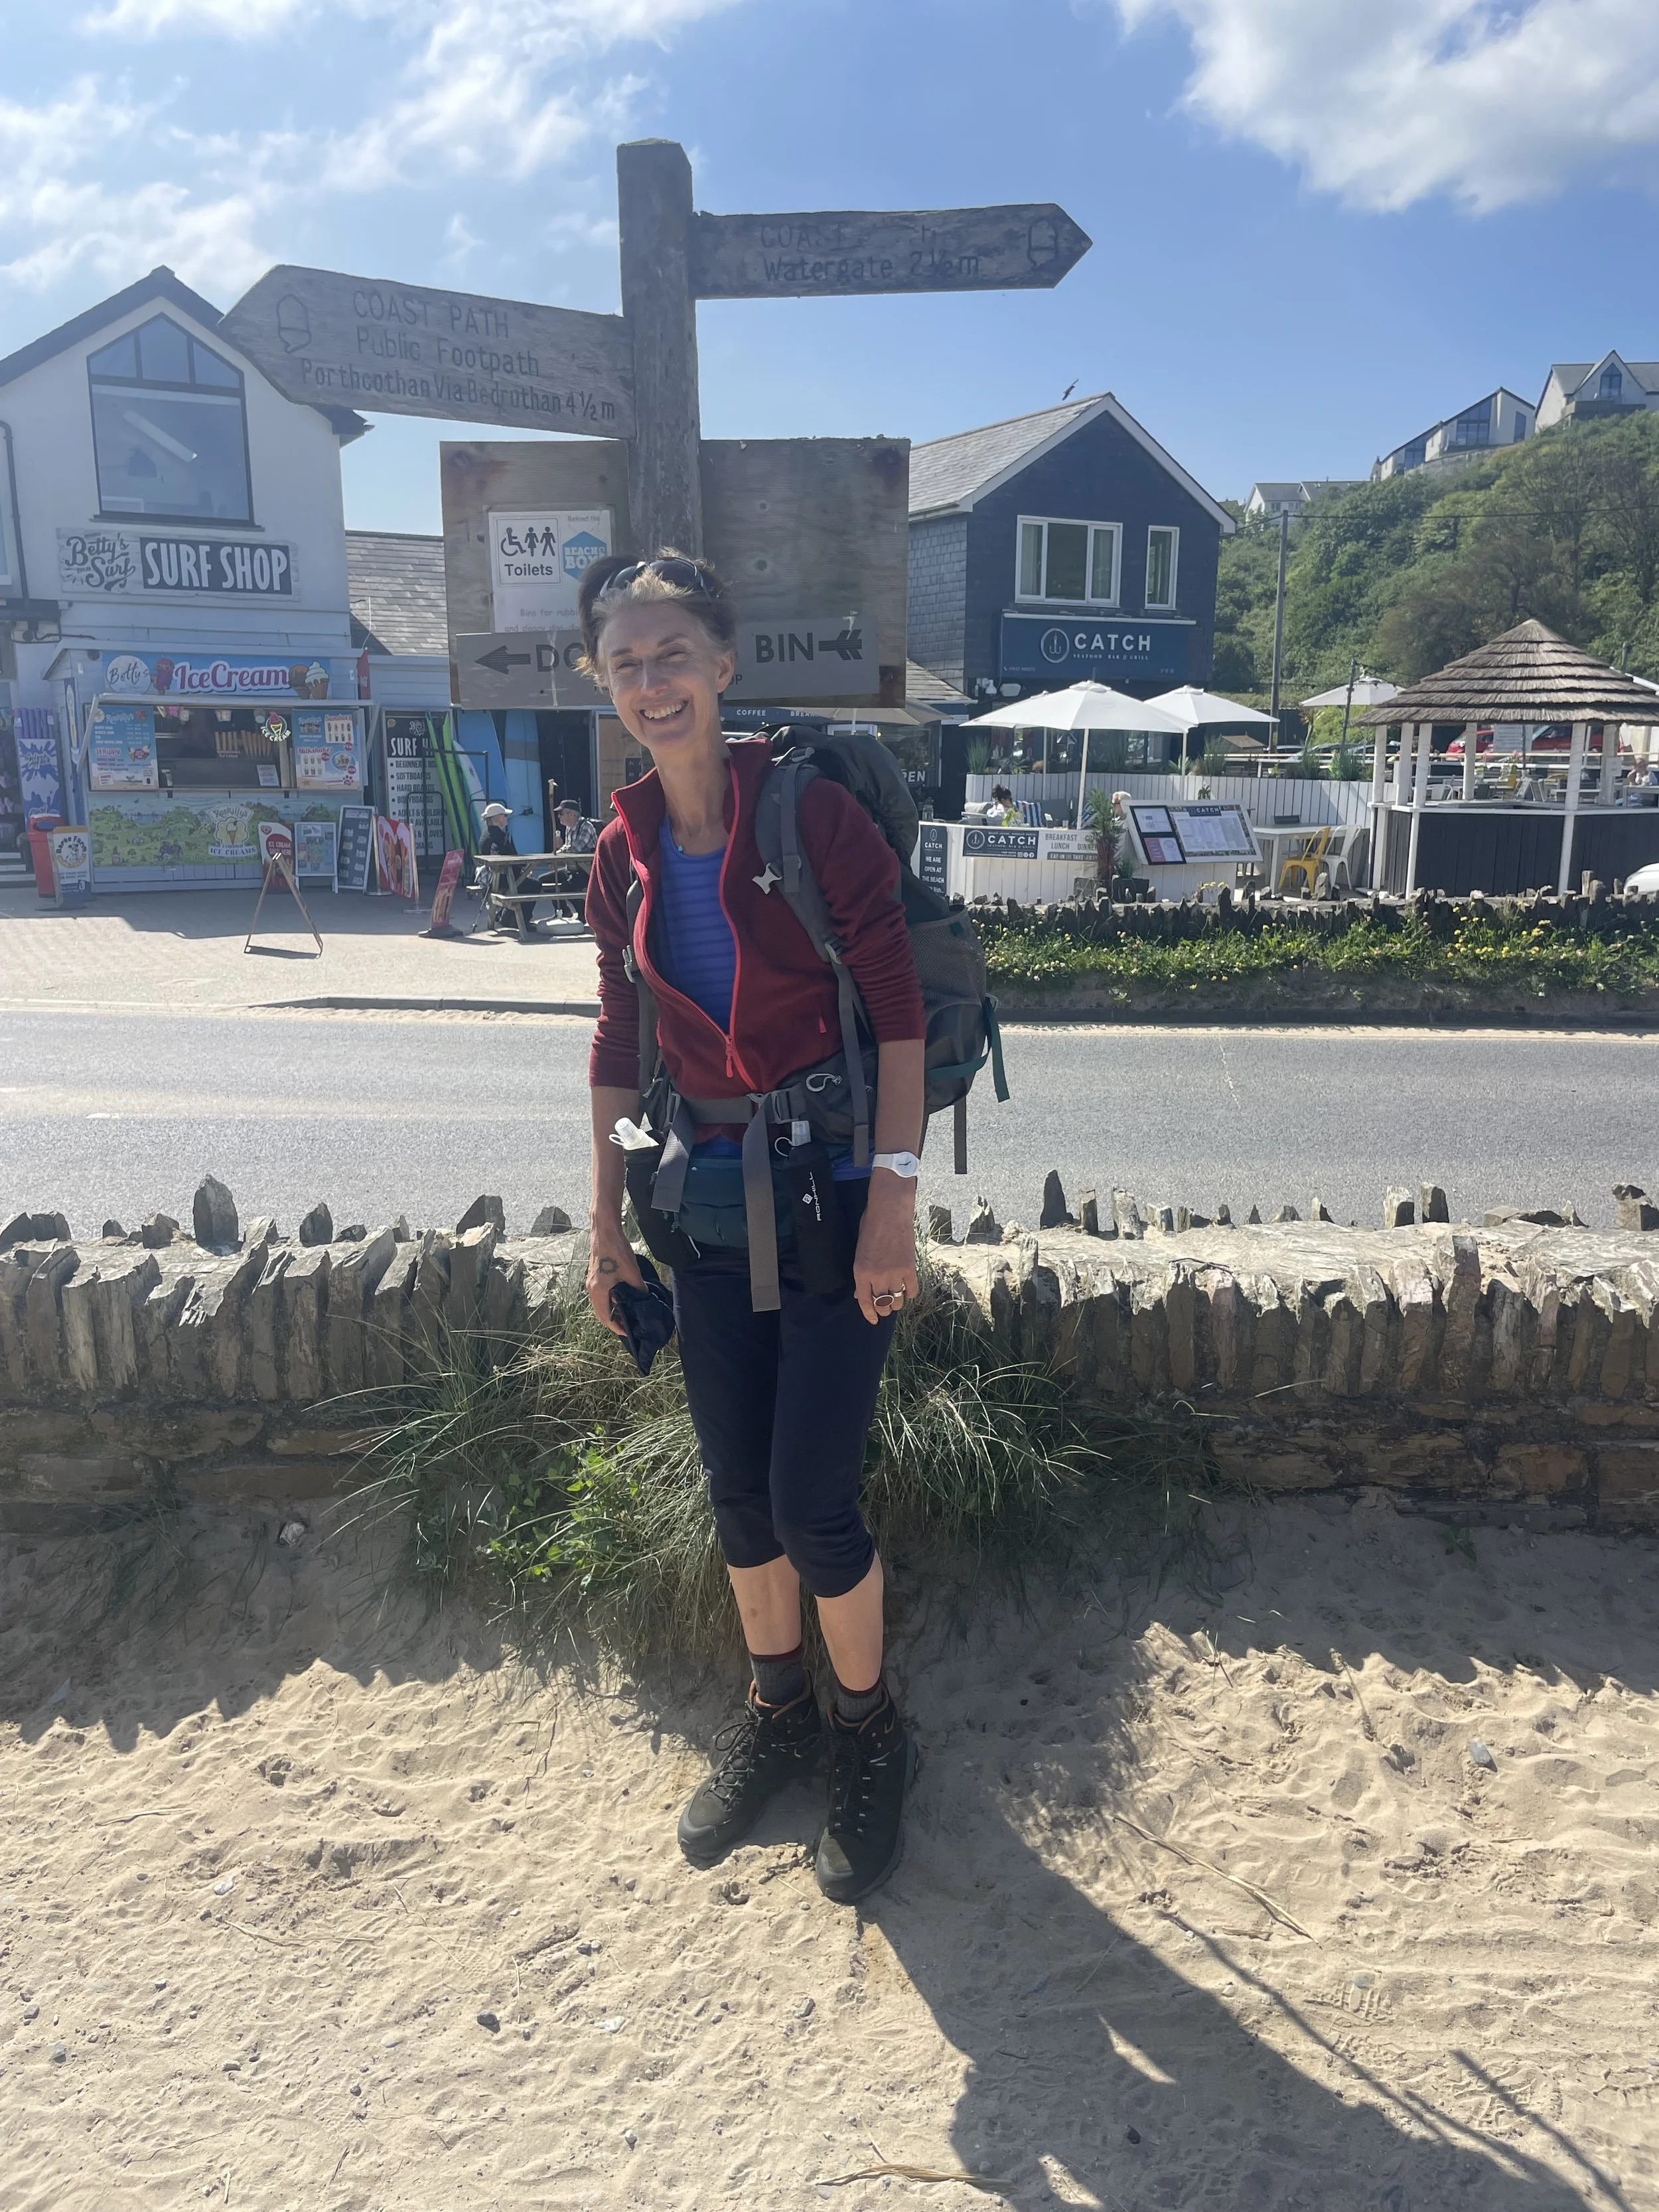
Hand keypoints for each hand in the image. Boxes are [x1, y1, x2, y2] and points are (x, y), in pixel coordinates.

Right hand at [587, 1221, 645, 1335]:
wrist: (604, 1231)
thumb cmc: (616, 1251)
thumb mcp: (632, 1272)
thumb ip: (638, 1289)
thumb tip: (645, 1300)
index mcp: (598, 1291)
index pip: (606, 1317)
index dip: (616, 1327)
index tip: (627, 1333)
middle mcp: (591, 1288)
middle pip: (601, 1313)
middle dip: (613, 1321)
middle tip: (628, 1326)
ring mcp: (591, 1282)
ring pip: (600, 1304)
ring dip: (611, 1311)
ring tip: (626, 1314)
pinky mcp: (594, 1275)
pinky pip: (600, 1295)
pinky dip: (608, 1301)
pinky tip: (621, 1299)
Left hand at [852, 1171, 918, 1325]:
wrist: (889, 1212)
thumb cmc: (870, 1227)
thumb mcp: (859, 1251)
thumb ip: (861, 1273)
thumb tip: (861, 1291)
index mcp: (861, 1272)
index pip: (865, 1301)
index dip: (869, 1313)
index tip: (873, 1320)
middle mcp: (877, 1276)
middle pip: (882, 1304)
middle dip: (883, 1310)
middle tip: (885, 1309)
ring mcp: (895, 1274)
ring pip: (897, 1300)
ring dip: (897, 1303)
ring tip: (896, 1300)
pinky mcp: (910, 1269)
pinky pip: (912, 1290)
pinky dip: (910, 1293)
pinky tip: (908, 1289)